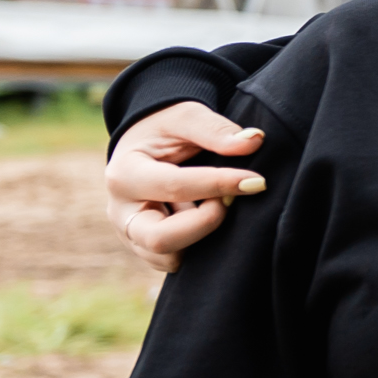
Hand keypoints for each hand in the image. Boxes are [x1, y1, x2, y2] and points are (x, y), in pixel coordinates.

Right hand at [107, 102, 263, 276]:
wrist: (147, 144)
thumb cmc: (166, 129)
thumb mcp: (186, 116)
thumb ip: (216, 129)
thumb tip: (253, 141)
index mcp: (124, 174)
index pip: (176, 187)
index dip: (220, 184)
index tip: (256, 181)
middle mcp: (120, 212)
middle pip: (160, 240)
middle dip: (205, 224)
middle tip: (228, 202)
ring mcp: (130, 236)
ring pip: (170, 258)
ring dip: (201, 236)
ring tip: (211, 204)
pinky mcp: (145, 250)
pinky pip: (175, 262)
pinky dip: (198, 246)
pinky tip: (205, 217)